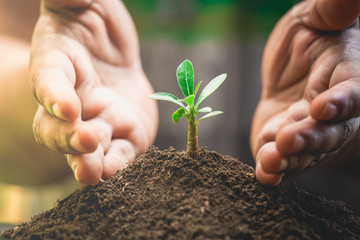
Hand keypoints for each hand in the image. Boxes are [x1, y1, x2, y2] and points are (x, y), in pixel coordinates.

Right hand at [30, 0, 157, 184]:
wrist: (116, 55)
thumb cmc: (95, 25)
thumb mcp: (85, 2)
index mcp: (58, 64)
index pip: (50, 80)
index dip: (55, 94)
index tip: (67, 106)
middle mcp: (73, 99)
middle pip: (57, 126)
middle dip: (66, 137)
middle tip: (84, 141)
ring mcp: (97, 120)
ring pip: (85, 149)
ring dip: (87, 162)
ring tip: (93, 173)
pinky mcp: (123, 134)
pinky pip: (118, 154)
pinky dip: (116, 164)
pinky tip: (115, 173)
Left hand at [251, 0, 359, 184]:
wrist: (289, 69)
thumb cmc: (309, 39)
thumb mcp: (317, 18)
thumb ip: (333, 11)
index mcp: (348, 78)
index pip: (353, 93)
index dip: (340, 102)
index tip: (322, 107)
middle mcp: (336, 113)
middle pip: (330, 131)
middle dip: (309, 137)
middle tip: (288, 140)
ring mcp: (312, 133)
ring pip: (307, 152)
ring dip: (289, 158)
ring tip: (270, 160)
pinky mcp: (286, 144)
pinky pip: (284, 160)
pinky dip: (274, 168)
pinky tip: (264, 174)